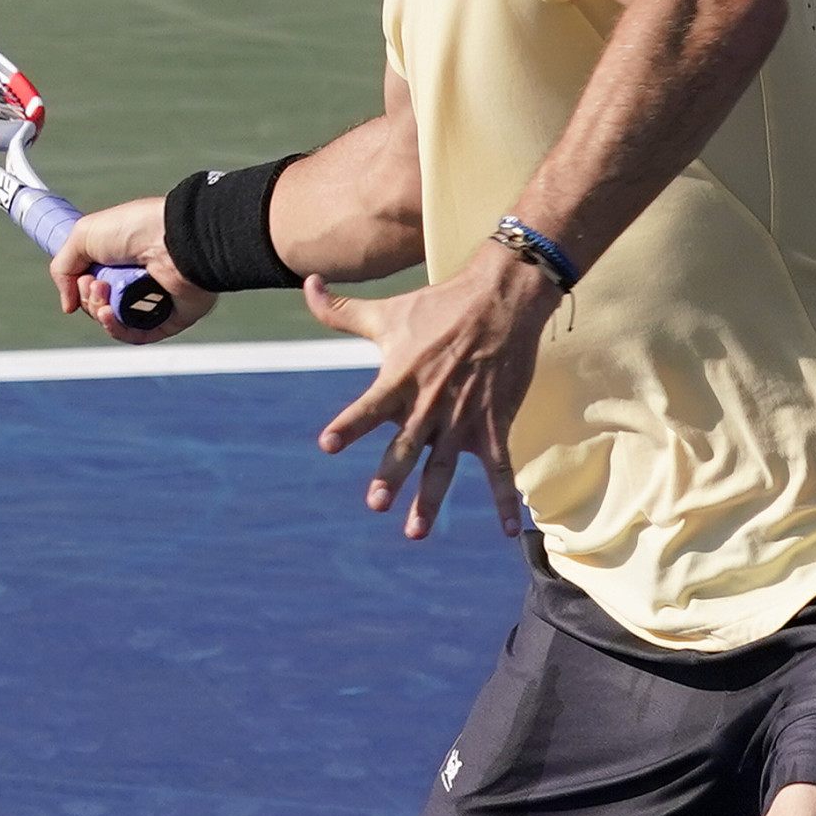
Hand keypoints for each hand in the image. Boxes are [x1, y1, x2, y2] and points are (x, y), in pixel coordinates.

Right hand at [49, 196, 216, 345]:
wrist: (171, 239)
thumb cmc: (133, 228)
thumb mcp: (82, 236)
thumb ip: (64, 269)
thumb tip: (68, 305)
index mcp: (121, 259)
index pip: (93, 286)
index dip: (81, 287)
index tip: (83, 278)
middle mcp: (138, 280)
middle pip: (102, 306)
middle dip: (90, 299)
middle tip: (96, 283)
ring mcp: (155, 300)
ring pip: (118, 323)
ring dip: (101, 313)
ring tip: (104, 294)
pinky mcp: (172, 318)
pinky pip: (140, 336)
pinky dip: (118, 329)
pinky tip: (108, 315)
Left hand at [305, 245, 556, 538]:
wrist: (501, 300)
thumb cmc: (440, 306)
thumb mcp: (388, 311)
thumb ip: (341, 311)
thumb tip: (307, 283)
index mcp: (400, 379)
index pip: (368, 407)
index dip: (348, 425)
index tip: (327, 444)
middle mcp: (429, 403)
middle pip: (406, 446)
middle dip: (391, 475)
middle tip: (376, 502)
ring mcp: (464, 418)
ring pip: (444, 467)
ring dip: (430, 501)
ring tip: (415, 532)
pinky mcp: (495, 424)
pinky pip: (501, 469)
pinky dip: (504, 501)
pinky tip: (508, 531)